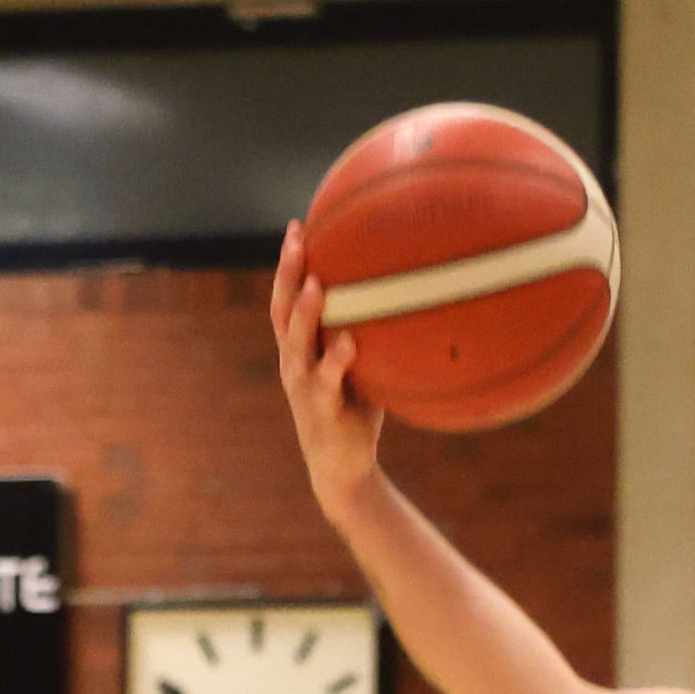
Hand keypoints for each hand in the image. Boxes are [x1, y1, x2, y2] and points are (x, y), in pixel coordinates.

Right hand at [273, 227, 383, 513]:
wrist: (344, 467)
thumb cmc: (356, 410)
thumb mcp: (362, 365)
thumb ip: (372, 333)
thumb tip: (413, 293)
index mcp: (298, 348)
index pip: (286, 298)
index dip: (288, 264)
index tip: (298, 226)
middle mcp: (293, 363)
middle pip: (281, 311)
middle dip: (288, 274)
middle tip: (297, 239)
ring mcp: (302, 388)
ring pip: (296, 345)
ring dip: (306, 315)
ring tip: (318, 285)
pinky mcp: (320, 413)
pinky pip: (325, 384)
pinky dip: (335, 362)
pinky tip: (349, 342)